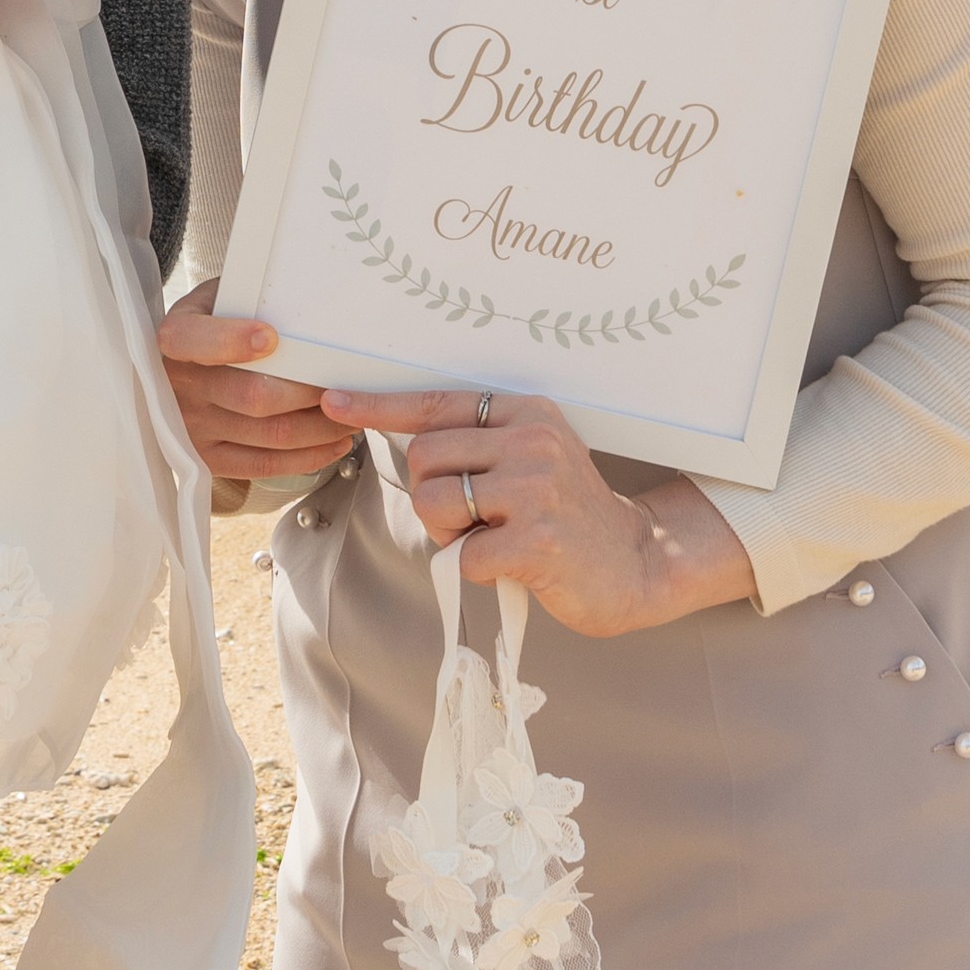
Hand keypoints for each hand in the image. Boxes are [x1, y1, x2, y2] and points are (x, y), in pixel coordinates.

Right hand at [158, 285, 353, 484]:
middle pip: (254, 395)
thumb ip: (252, 298)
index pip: (192, 341)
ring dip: (322, 426)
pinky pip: (266, 466)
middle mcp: (177, 387)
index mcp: (175, 337)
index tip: (270, 336)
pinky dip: (310, 456)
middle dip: (311, 391)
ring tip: (350, 412)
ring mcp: (191, 428)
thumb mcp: (223, 294)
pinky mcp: (209, 459)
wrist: (184, 363)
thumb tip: (311, 306)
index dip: (231, 341)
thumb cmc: (219, 319)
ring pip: (271, 434)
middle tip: (344, 382)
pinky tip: (334, 441)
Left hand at [320, 385, 753, 637]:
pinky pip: (462, 554)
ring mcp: (536, 489)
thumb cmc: (566, 515)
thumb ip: (477, 445)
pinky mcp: (537, 541)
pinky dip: (475, 569)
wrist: (636, 562)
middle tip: (475, 518)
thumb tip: (402, 438)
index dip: (380, 404)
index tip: (333, 400)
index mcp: (526, 412)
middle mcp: (532, 440)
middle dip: (431, 495)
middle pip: (423, 458)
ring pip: (433, 502)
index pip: (437, 402)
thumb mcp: (530, 459)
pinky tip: (515, 565)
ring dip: (449, 532)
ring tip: (493, 538)